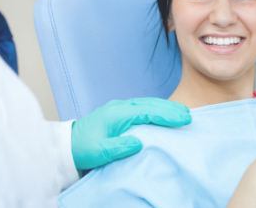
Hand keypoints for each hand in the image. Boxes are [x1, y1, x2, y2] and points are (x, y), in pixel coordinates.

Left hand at [71, 98, 190, 170]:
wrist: (66, 144)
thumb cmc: (82, 148)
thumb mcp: (98, 152)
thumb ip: (118, 147)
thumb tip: (138, 142)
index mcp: (118, 113)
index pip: (148, 111)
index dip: (167, 115)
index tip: (183, 119)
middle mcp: (121, 107)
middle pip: (151, 104)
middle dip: (171, 109)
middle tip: (189, 115)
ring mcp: (121, 108)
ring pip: (148, 104)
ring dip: (166, 107)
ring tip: (182, 113)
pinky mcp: (120, 113)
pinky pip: (143, 107)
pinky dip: (157, 109)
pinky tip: (165, 114)